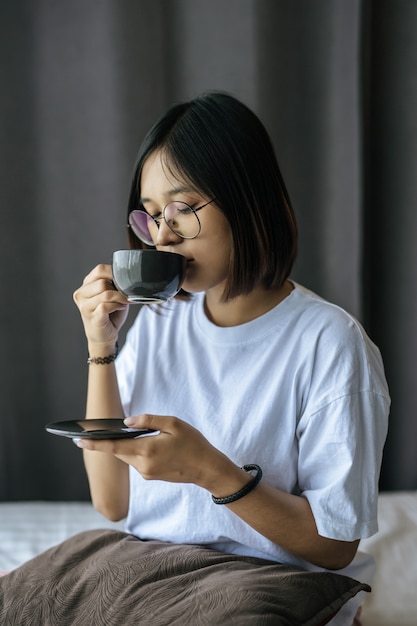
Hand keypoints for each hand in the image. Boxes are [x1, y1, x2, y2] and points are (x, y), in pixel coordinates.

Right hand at [73, 264, 128, 348]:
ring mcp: (84, 306)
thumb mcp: (113, 295)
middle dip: (118, 288)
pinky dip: (117, 305)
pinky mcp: (92, 317)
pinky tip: (120, 307)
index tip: (125, 280)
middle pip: (102, 282)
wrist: (104, 337)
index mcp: (86, 286)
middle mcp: (81, 294)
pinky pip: (106, 306)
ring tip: (124, 302)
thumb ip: (115, 284)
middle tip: (125, 295)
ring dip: (120, 297)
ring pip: (105, 293)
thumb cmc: (110, 315)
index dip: (115, 273)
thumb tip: (128, 276)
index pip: (99, 270)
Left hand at [76, 414, 236, 489]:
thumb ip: (149, 420)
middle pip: (118, 451)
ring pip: (127, 456)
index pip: (114, 447)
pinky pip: (137, 461)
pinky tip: (144, 443)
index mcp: (147, 450)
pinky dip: (135, 451)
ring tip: (126, 434)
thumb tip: (127, 421)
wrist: (207, 469)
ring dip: (125, 445)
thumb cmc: (193, 443)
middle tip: (94, 431)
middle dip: (108, 441)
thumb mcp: (174, 424)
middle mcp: (143, 465)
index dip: (94, 443)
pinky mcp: (151, 476)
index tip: (78, 440)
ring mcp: (146, 473)